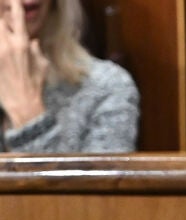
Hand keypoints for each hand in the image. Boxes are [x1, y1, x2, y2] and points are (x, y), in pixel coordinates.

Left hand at [0, 0, 47, 127]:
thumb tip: (33, 40)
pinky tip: (1, 47)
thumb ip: (36, 49)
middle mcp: (7, 45)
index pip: (17, 17)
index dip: (14, 4)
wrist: (22, 103)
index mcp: (23, 44)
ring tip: (3, 33)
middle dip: (0, 13)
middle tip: (2, 12)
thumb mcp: (42, 64)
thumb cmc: (35, 85)